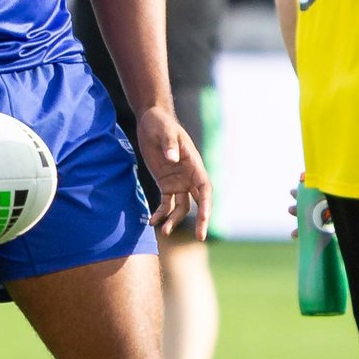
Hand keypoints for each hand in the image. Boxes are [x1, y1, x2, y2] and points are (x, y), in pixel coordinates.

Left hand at [136, 105, 212, 237]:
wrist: (151, 121)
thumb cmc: (161, 123)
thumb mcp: (164, 131)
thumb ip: (169, 145)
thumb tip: (173, 159)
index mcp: (194, 164)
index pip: (204, 187)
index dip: (207, 204)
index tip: (206, 218)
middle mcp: (189, 175)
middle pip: (199, 202)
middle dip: (201, 220)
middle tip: (200, 237)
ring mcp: (178, 181)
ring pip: (181, 206)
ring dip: (175, 219)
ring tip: (164, 231)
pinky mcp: (166, 184)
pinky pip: (166, 203)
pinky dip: (161, 213)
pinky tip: (152, 221)